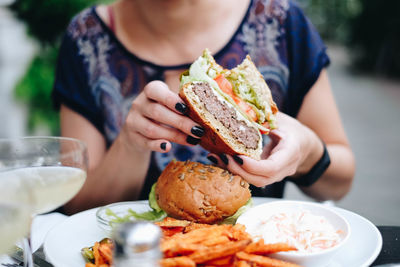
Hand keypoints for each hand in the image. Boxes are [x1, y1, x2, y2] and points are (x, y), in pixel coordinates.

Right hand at [120, 81, 204, 152]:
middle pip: (158, 112)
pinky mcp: (133, 137)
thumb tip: (208, 110)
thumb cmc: (163, 113)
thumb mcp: (169, 104)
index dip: (170, 99)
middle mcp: (139, 104)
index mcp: (151, 90)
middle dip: (180, 122)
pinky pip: (145, 142)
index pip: (156, 91)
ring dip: (175, 136)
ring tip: (192, 141)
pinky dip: (157, 145)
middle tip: (198, 130)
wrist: (138, 131)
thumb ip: (183, 104)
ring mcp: (133, 121)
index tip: (186, 108)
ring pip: (152, 129)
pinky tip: (168, 148)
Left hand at [207, 112, 323, 186]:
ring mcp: (276, 175)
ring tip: (216, 158)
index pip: (271, 168)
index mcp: (290, 153)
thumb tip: (243, 110)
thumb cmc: (292, 130)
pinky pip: (252, 178)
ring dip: (234, 172)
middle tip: (221, 157)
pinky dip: (236, 170)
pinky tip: (221, 160)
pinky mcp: (266, 176)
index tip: (237, 156)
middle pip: (260, 179)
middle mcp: (284, 169)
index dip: (252, 166)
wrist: (304, 145)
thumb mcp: (281, 120)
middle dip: (238, 170)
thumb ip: (265, 118)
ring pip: (255, 181)